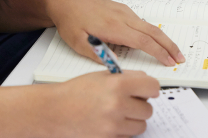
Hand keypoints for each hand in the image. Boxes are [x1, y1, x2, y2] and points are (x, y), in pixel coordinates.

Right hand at [45, 70, 159, 137]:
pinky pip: (128, 136)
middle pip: (148, 109)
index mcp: (117, 84)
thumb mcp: (101, 76)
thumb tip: (147, 82)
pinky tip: (108, 122)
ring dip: (132, 120)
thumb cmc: (75, 92)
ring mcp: (113, 125)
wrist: (54, 111)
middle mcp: (117, 105)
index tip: (146, 90)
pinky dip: (122, 131)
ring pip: (141, 126)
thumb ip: (125, 78)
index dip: (150, 88)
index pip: (152, 87)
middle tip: (126, 101)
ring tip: (116, 113)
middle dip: (139, 105)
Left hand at [46, 0, 184, 65]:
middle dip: (169, 46)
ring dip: (162, 39)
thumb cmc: (70, 21)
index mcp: (113, 26)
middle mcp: (122, 16)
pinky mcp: (121, 8)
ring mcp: (122, 11)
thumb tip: (117, 65)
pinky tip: (155, 40)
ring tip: (172, 52)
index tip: (170, 62)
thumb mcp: (78, 43)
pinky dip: (152, 32)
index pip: (143, 41)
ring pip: (149, 26)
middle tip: (180, 58)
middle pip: (153, 32)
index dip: (159, 53)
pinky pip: (141, 21)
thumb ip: (98, 55)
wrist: (64, 1)